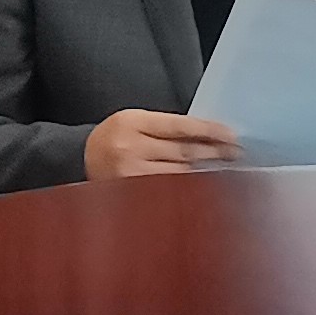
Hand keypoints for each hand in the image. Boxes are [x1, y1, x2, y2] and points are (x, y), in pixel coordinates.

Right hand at [87, 109, 241, 180]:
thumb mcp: (135, 122)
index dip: (209, 131)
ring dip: (205, 171)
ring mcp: (130, 173)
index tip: (232, 135)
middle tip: (236, 153)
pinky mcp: (131, 192)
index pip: (179, 126)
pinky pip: (169, 190)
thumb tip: (208, 137)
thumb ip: (165, 128)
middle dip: (214, 152)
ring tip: (224, 169)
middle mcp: (129, 147)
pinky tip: (203, 185)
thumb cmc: (114, 138)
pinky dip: (188, 187)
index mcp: (132, 122)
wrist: (79, 158)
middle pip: (183, 151)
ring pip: (179, 173)